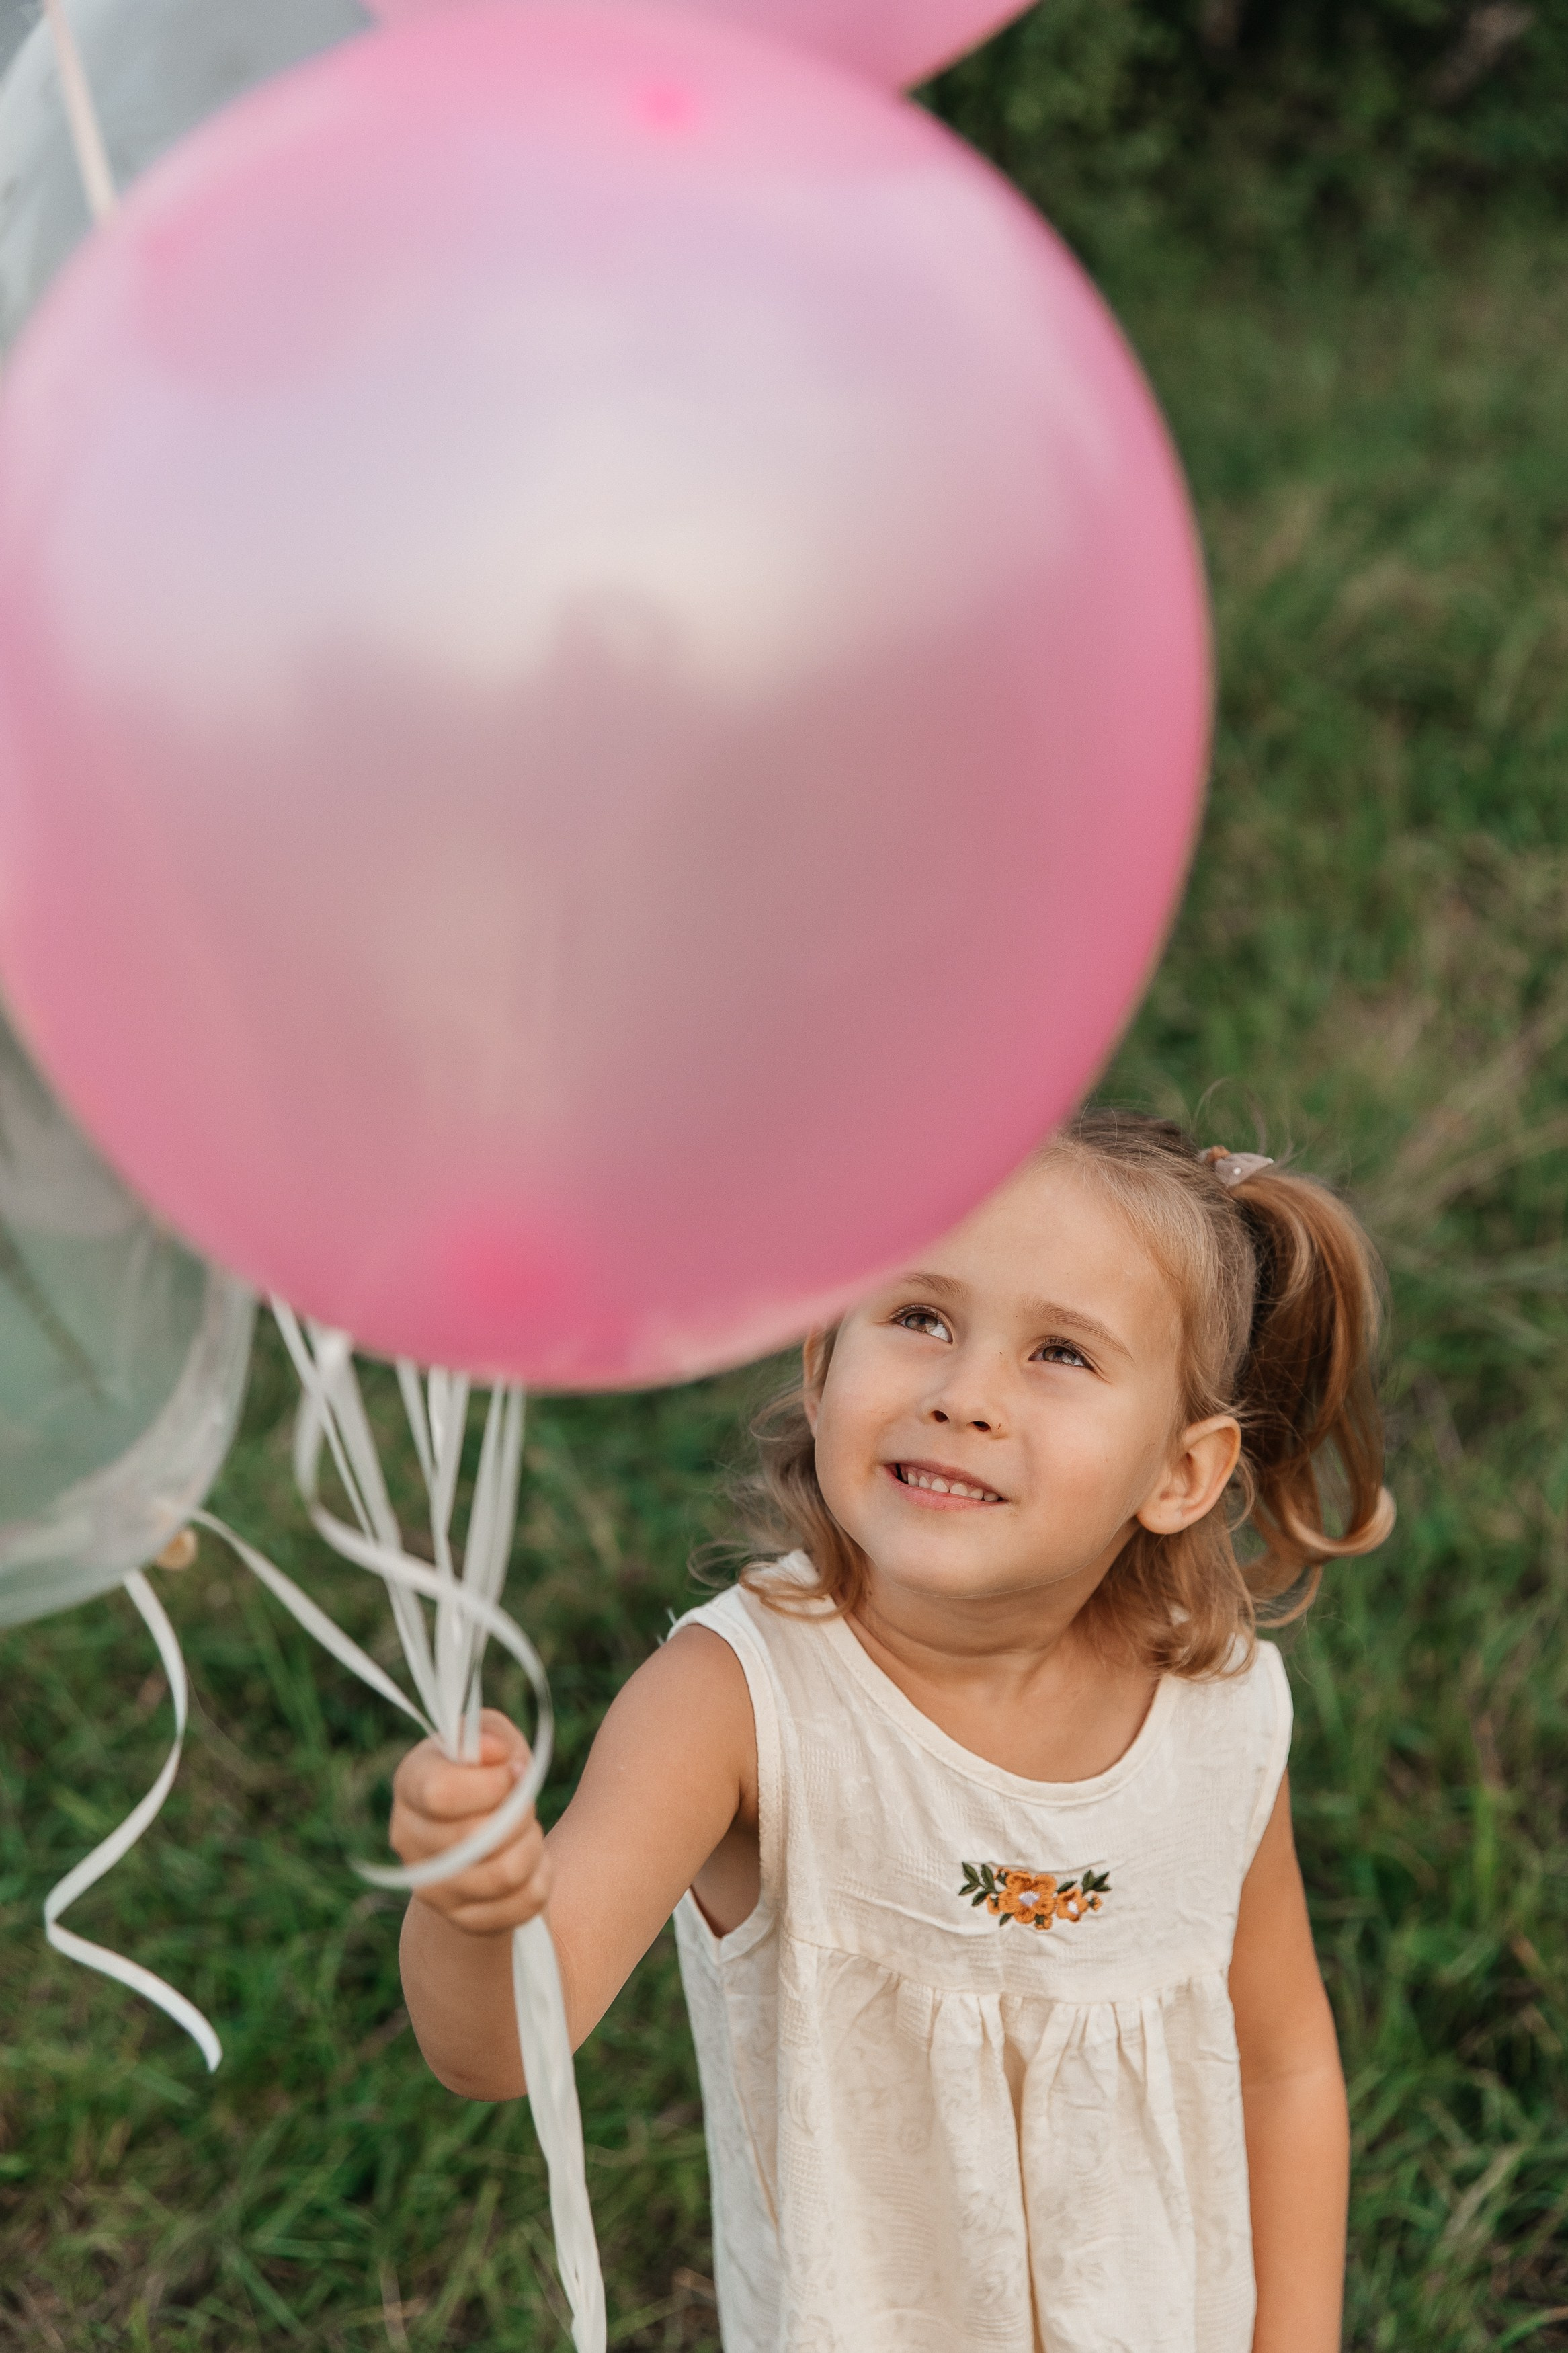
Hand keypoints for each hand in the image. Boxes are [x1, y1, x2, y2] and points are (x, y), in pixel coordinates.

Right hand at [389, 1706, 550, 1936]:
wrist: (484, 1837)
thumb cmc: (490, 1776)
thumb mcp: (493, 1742)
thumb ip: (492, 1735)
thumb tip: (494, 1750)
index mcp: (410, 1784)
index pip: (440, 1794)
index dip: (491, 1784)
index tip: (514, 1771)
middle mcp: (408, 1839)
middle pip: (480, 1837)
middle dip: (521, 1814)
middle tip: (524, 1804)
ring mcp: (432, 1887)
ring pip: (505, 1873)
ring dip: (532, 1845)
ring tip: (526, 1832)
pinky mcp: (463, 1919)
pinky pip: (523, 1904)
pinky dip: (541, 1878)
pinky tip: (530, 1862)